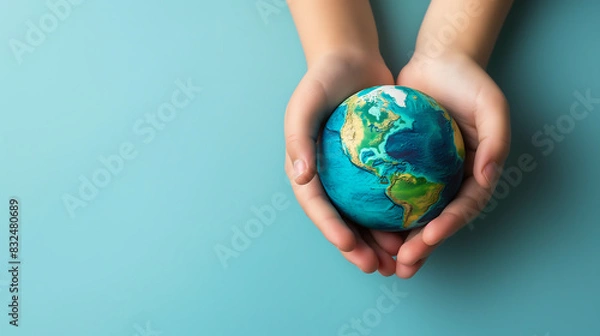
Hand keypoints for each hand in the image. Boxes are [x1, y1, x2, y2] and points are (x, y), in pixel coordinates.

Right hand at [284, 50, 404, 275]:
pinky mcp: (374, 168)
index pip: (317, 207)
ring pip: (365, 216)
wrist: (350, 60)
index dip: (332, 230)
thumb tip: (299, 176)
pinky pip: (386, 196)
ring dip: (380, 240)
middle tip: (379, 266)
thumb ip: (298, 138)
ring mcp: (351, 176)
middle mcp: (327, 178)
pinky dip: (398, 214)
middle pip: (342, 220)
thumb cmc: (322, 80)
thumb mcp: (304, 103)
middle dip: (359, 249)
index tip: (350, 247)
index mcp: (306, 169)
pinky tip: (415, 227)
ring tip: (400, 258)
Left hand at [391, 52, 510, 277]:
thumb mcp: (492, 105)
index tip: (428, 239)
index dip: (448, 226)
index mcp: (475, 173)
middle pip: (437, 221)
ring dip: (400, 240)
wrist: (437, 61)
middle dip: (422, 247)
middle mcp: (451, 180)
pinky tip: (364, 226)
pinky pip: (391, 192)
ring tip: (382, 261)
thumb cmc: (468, 81)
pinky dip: (381, 212)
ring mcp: (426, 176)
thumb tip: (487, 178)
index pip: (464, 207)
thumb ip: (496, 140)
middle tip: (403, 266)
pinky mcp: (402, 167)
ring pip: (412, 215)